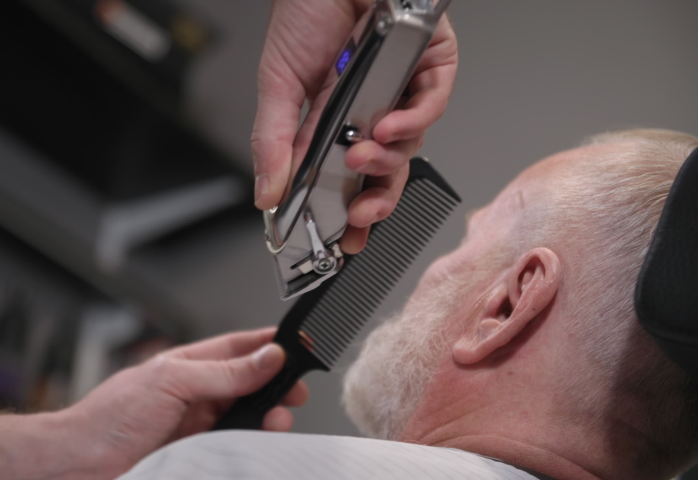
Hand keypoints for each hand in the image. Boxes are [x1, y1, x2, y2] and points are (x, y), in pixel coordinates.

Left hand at [63, 328, 307, 473]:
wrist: (80, 464)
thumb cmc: (109, 417)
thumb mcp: (173, 381)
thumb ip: (224, 372)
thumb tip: (266, 356)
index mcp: (188, 366)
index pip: (237, 348)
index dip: (267, 346)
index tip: (297, 348)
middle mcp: (194, 395)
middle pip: (247, 386)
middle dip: (274, 388)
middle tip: (294, 395)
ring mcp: (195, 427)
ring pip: (244, 419)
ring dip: (265, 419)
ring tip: (275, 422)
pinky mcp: (196, 456)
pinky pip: (232, 448)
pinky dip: (248, 446)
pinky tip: (255, 445)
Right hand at [252, 0, 457, 252]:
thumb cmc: (306, 10)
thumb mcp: (277, 83)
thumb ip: (274, 141)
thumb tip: (266, 192)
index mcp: (335, 118)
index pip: (343, 176)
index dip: (346, 210)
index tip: (342, 241)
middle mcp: (371, 109)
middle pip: (385, 171)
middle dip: (375, 201)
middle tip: (360, 218)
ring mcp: (402, 89)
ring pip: (409, 144)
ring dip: (387, 159)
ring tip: (362, 155)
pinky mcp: (430, 64)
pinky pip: (431, 104)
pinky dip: (413, 121)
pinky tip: (389, 124)